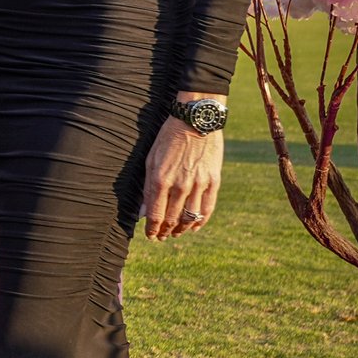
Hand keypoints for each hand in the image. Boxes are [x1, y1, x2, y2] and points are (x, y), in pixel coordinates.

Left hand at [140, 112, 222, 239]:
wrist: (195, 120)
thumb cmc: (168, 138)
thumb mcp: (151, 160)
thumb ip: (148, 187)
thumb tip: (144, 212)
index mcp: (161, 179)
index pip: (156, 216)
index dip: (152, 230)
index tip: (150, 235)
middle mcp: (180, 185)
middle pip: (172, 219)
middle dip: (165, 232)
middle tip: (161, 237)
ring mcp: (199, 184)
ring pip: (190, 218)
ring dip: (181, 230)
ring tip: (175, 234)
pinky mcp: (213, 181)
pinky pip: (208, 209)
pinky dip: (200, 222)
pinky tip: (193, 226)